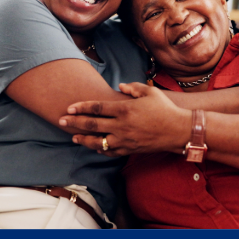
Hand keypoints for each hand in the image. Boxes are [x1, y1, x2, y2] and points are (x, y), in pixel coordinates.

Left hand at [59, 82, 189, 156]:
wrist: (178, 131)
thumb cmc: (165, 109)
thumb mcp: (150, 92)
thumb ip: (133, 88)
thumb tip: (120, 87)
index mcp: (125, 109)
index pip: (97, 108)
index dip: (81, 107)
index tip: (69, 108)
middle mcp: (121, 125)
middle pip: (92, 125)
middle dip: (74, 123)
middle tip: (60, 121)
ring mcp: (124, 139)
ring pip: (97, 141)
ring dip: (83, 139)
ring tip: (73, 137)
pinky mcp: (129, 150)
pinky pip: (109, 151)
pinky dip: (100, 149)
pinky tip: (94, 147)